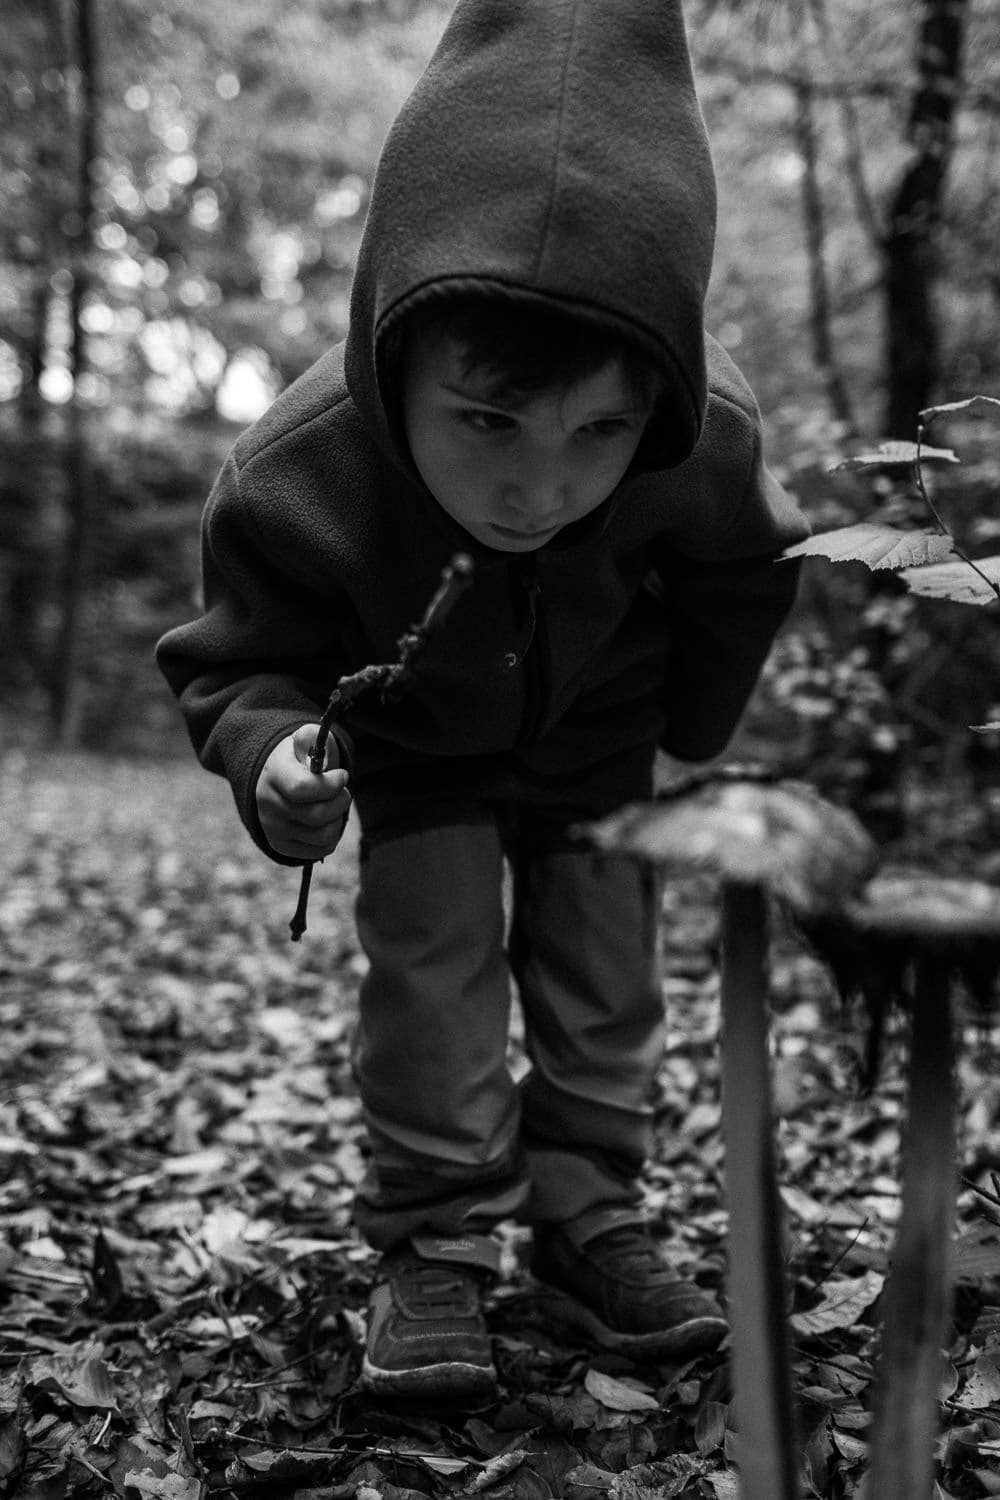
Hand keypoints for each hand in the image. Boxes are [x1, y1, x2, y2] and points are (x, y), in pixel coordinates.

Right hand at [256, 725, 350, 859]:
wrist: (278, 782)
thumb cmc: (300, 760)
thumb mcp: (304, 741)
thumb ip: (311, 737)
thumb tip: (311, 742)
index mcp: (273, 775)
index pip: (302, 788)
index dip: (331, 785)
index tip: (342, 775)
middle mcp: (268, 805)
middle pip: (317, 815)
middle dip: (341, 801)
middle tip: (342, 791)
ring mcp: (274, 829)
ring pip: (323, 835)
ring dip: (338, 819)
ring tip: (334, 805)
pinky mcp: (283, 846)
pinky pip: (321, 849)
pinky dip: (332, 835)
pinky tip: (326, 820)